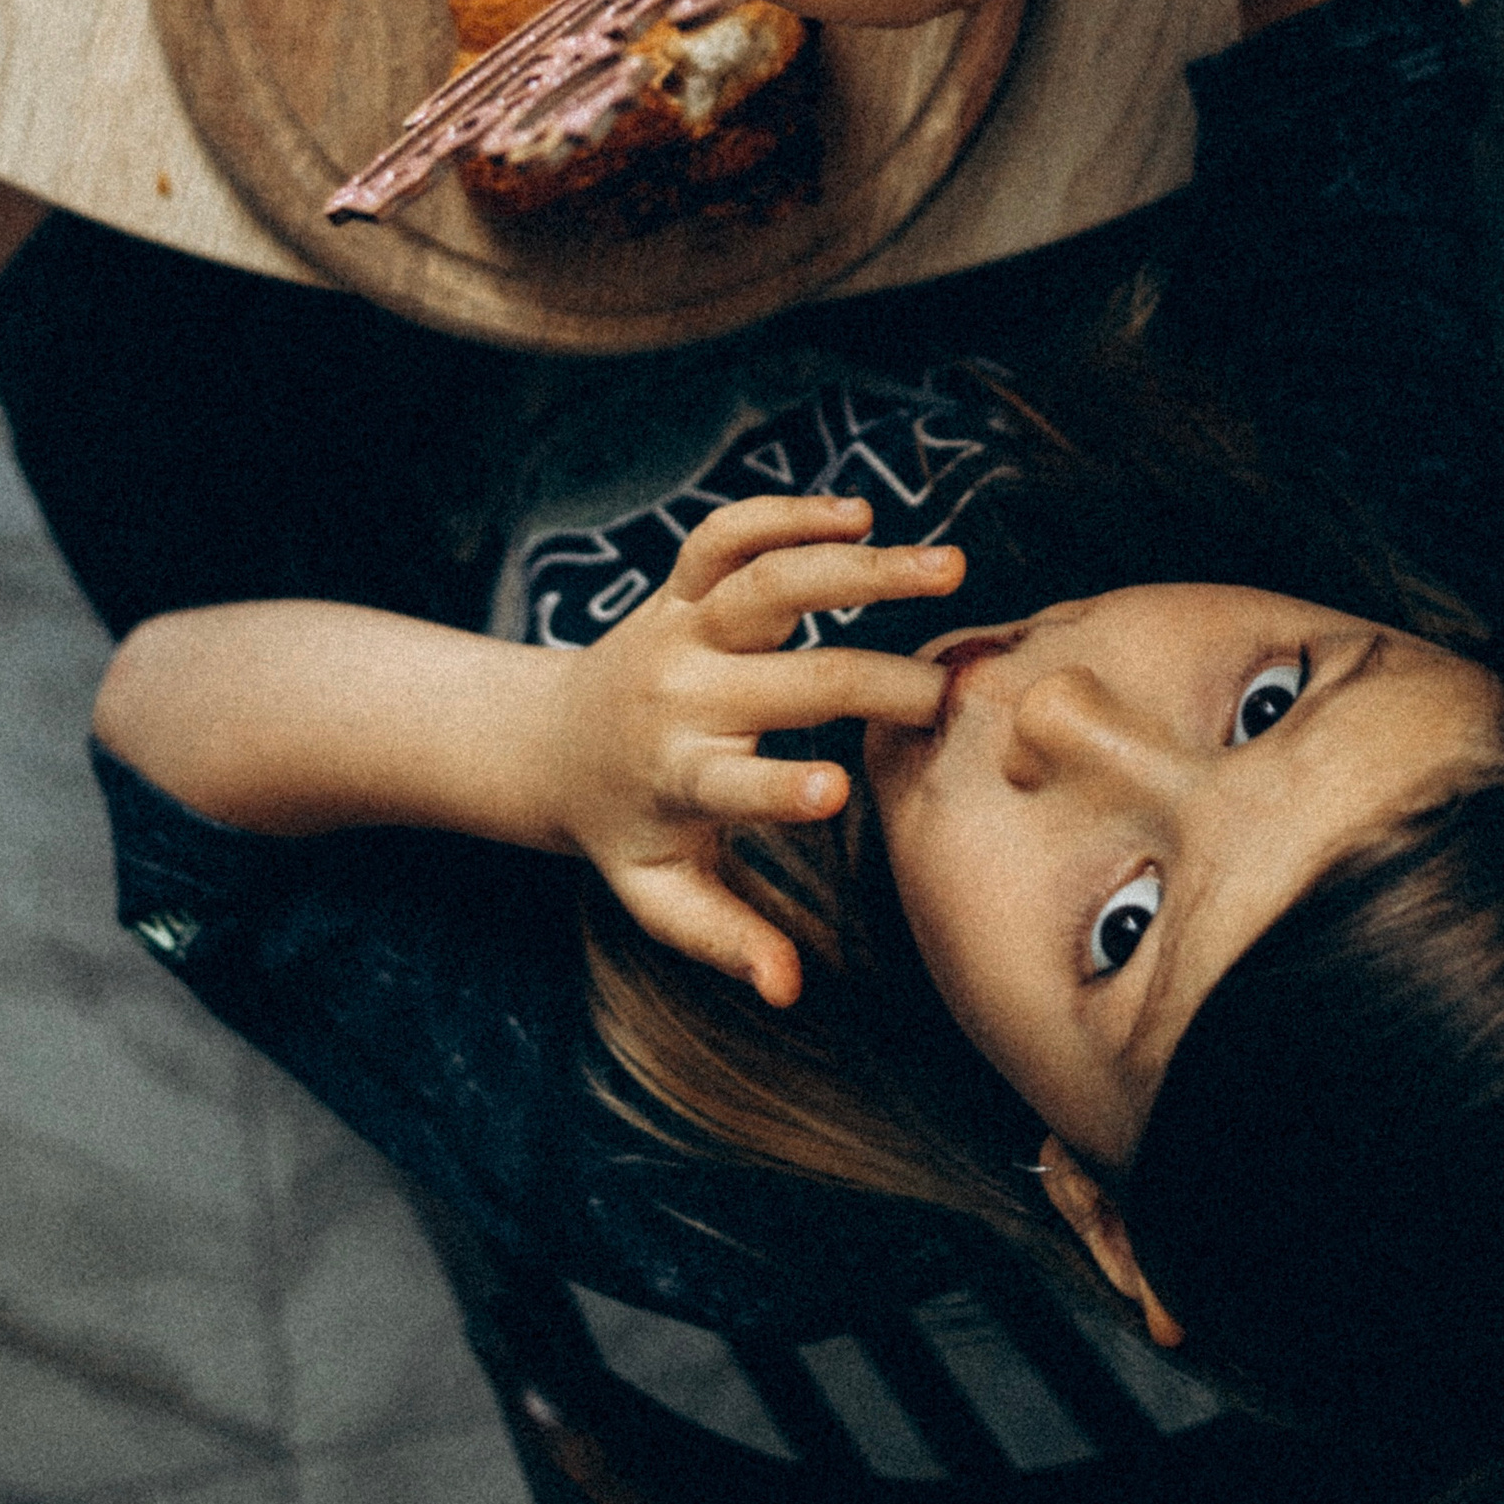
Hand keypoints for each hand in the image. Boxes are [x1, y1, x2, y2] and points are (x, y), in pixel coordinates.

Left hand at [552, 494, 961, 1001]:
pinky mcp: (679, 586)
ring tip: (948, 565)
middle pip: (792, 678)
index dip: (778, 789)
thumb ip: (722, 939)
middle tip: (953, 697)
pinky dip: (787, 513)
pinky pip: (729, 534)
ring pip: (767, 581)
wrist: (549, 743)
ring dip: (860, 567)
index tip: (837, 788)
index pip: (729, 785)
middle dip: (877, 682)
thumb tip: (787, 990)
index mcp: (678, 780)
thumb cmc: (625, 829)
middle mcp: (682, 696)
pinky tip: (858, 514)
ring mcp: (681, 630)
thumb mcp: (659, 895)